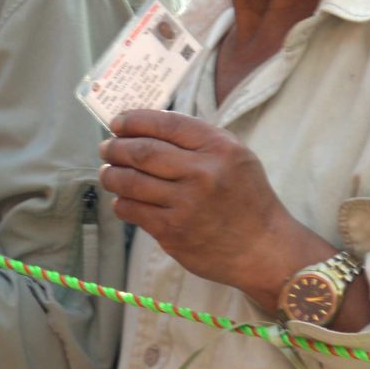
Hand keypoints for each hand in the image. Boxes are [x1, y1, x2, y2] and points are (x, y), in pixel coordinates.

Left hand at [101, 109, 319, 311]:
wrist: (262, 248)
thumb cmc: (247, 199)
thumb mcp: (237, 158)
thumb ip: (199, 142)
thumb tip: (149, 130)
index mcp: (220, 148)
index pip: (167, 124)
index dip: (135, 120)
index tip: (118, 122)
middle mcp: (202, 173)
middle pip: (142, 152)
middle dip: (116, 147)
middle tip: (107, 148)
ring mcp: (185, 203)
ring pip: (130, 181)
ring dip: (111, 175)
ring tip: (109, 172)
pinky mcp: (171, 231)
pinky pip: (131, 210)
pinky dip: (121, 202)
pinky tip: (125, 199)